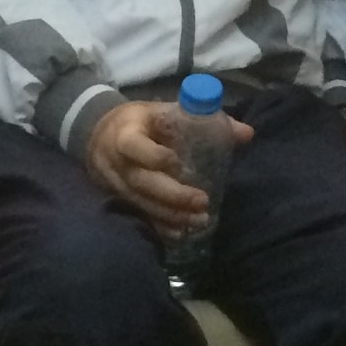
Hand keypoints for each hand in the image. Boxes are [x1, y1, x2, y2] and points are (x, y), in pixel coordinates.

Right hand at [86, 101, 254, 233]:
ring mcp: (114, 183)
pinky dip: (159, 227)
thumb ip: (204, 120)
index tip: (177, 162)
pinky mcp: (118, 200)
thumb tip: (247, 134)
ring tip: (199, 220)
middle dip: (172, 195)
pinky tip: (180, 234)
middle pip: (140, 182)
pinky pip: (138, 216)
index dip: (155, 156)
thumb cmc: (142, 122)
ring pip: (140, 203)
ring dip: (170, 215)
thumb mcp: (165, 112)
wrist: (98, 133)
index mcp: (125, 131)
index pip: (133, 145)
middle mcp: (116, 160)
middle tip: (202, 202)